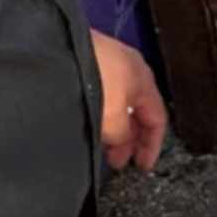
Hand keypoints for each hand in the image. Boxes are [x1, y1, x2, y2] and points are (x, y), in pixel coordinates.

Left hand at [93, 32, 166, 171]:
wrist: (59, 49)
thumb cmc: (92, 79)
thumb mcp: (112, 117)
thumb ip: (121, 135)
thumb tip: (119, 142)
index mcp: (144, 80)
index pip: (158, 118)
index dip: (152, 145)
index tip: (142, 166)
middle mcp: (130, 70)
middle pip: (137, 112)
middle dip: (130, 139)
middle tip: (116, 160)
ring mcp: (107, 64)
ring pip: (118, 104)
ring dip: (113, 127)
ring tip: (100, 145)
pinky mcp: (86, 63)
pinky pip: (101, 95)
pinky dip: (99, 113)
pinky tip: (87, 123)